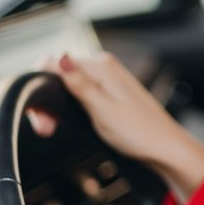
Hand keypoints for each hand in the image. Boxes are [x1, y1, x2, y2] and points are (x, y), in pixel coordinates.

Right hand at [26, 52, 203, 199]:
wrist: (164, 148)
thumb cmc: (138, 133)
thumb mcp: (102, 109)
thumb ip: (79, 84)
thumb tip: (59, 57)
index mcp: (101, 66)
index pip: (53, 63)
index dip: (39, 86)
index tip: (38, 114)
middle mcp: (104, 67)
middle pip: (59, 75)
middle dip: (46, 100)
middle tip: (44, 129)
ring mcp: (107, 80)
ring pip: (67, 85)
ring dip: (55, 106)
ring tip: (51, 129)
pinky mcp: (109, 93)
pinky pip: (80, 93)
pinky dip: (69, 107)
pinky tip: (65, 123)